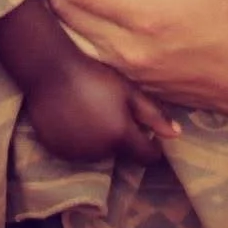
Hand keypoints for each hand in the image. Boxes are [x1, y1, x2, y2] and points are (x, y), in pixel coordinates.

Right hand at [20, 49, 178, 164]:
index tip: (145, 133)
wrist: (50, 71)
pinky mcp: (58, 152)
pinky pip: (76, 152)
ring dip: (98, 141)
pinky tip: (72, 119)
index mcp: (121, 136)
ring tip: (89, 113)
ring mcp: (77, 154)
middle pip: (120, 154)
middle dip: (120, 139)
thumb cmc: (94, 76)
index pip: (147, 157)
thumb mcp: (128, 91)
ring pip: (98, 154)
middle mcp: (100, 152)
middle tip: (110, 111)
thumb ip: (154, 114)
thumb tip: (177, 135)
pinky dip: (77, 141)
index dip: (150, 147)